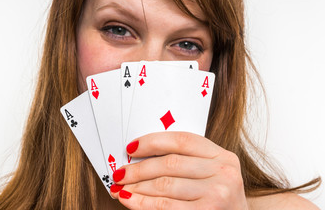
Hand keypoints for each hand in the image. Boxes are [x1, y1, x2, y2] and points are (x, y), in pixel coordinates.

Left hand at [110, 131, 247, 209]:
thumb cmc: (218, 200)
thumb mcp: (211, 175)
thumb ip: (187, 162)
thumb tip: (141, 157)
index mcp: (222, 156)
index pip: (182, 140)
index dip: (152, 141)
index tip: (132, 148)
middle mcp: (223, 172)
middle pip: (170, 163)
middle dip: (138, 168)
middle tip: (120, 173)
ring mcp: (217, 194)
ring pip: (164, 185)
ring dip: (137, 186)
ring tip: (121, 187)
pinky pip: (165, 206)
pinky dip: (142, 203)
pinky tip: (130, 199)